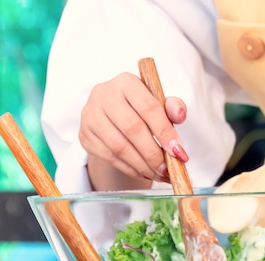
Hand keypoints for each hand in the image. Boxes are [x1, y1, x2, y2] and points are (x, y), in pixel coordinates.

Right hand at [79, 72, 188, 187]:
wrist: (113, 116)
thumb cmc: (139, 108)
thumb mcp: (158, 102)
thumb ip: (172, 107)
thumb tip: (179, 114)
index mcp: (126, 82)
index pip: (148, 108)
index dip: (164, 132)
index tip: (178, 152)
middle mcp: (104, 95)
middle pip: (132, 129)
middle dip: (153, 153)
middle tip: (168, 168)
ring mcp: (90, 116)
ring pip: (119, 147)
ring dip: (143, 165)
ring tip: (160, 174)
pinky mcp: (85, 136)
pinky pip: (110, 158)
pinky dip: (130, 169)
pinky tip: (145, 172)